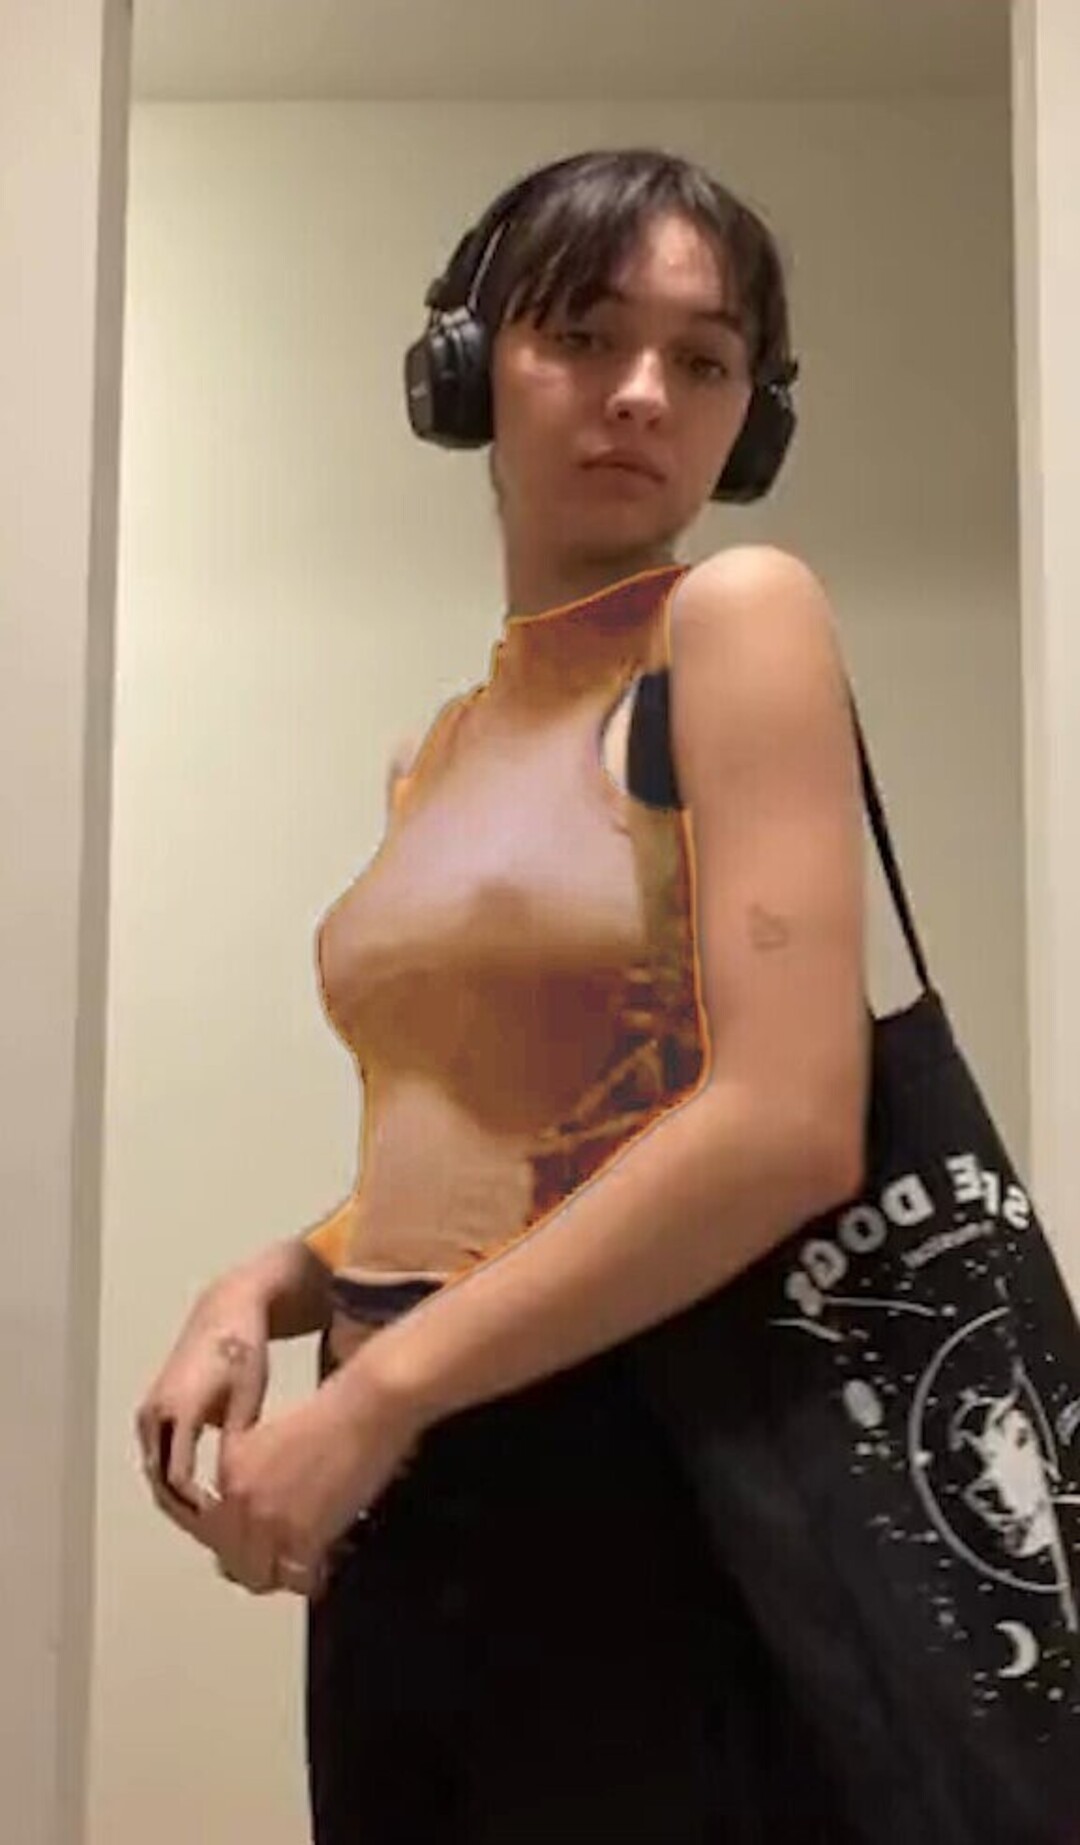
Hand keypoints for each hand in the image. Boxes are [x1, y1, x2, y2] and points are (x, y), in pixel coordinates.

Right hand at [136, 1278, 269, 1542]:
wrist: (225, 1311)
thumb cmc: (244, 1352)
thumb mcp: (247, 1399)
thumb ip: (236, 1446)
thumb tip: (236, 1494)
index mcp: (177, 1411)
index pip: (178, 1479)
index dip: (199, 1511)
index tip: (225, 1532)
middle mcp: (154, 1414)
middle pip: (161, 1482)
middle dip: (187, 1513)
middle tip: (220, 1541)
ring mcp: (149, 1413)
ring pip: (157, 1472)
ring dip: (179, 1500)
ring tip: (213, 1527)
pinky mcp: (153, 1412)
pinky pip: (159, 1457)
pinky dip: (175, 1481)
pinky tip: (205, 1498)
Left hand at [211, 1362, 420, 1597]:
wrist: (370, 1405)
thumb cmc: (338, 1410)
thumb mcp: (276, 1438)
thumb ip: (257, 1476)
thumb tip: (268, 1512)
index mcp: (231, 1466)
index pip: (213, 1527)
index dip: (236, 1543)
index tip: (254, 1549)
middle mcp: (240, 1495)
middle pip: (231, 1558)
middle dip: (256, 1565)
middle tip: (282, 1564)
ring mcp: (269, 1520)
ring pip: (259, 1575)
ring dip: (282, 1575)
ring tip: (307, 1569)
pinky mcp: (302, 1537)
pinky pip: (298, 1580)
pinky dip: (312, 1580)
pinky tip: (327, 1567)